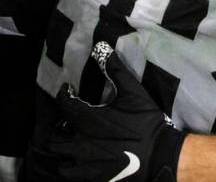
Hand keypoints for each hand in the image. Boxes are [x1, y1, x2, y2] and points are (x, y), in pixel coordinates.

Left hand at [27, 42, 184, 181]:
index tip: (68, 91)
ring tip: (69, 143)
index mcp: (89, 120)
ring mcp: (87, 163)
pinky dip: (69, 167)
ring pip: (59, 158)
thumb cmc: (147, 123)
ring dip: (61, 150)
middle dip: (58, 128)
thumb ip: (115, 69)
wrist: (161, 157)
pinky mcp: (94, 177)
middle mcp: (82, 142)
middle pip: (54, 136)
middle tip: (68, 122)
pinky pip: (70, 174)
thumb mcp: (133, 93)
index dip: (63, 95)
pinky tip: (77, 161)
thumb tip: (100, 46)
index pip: (64, 104)